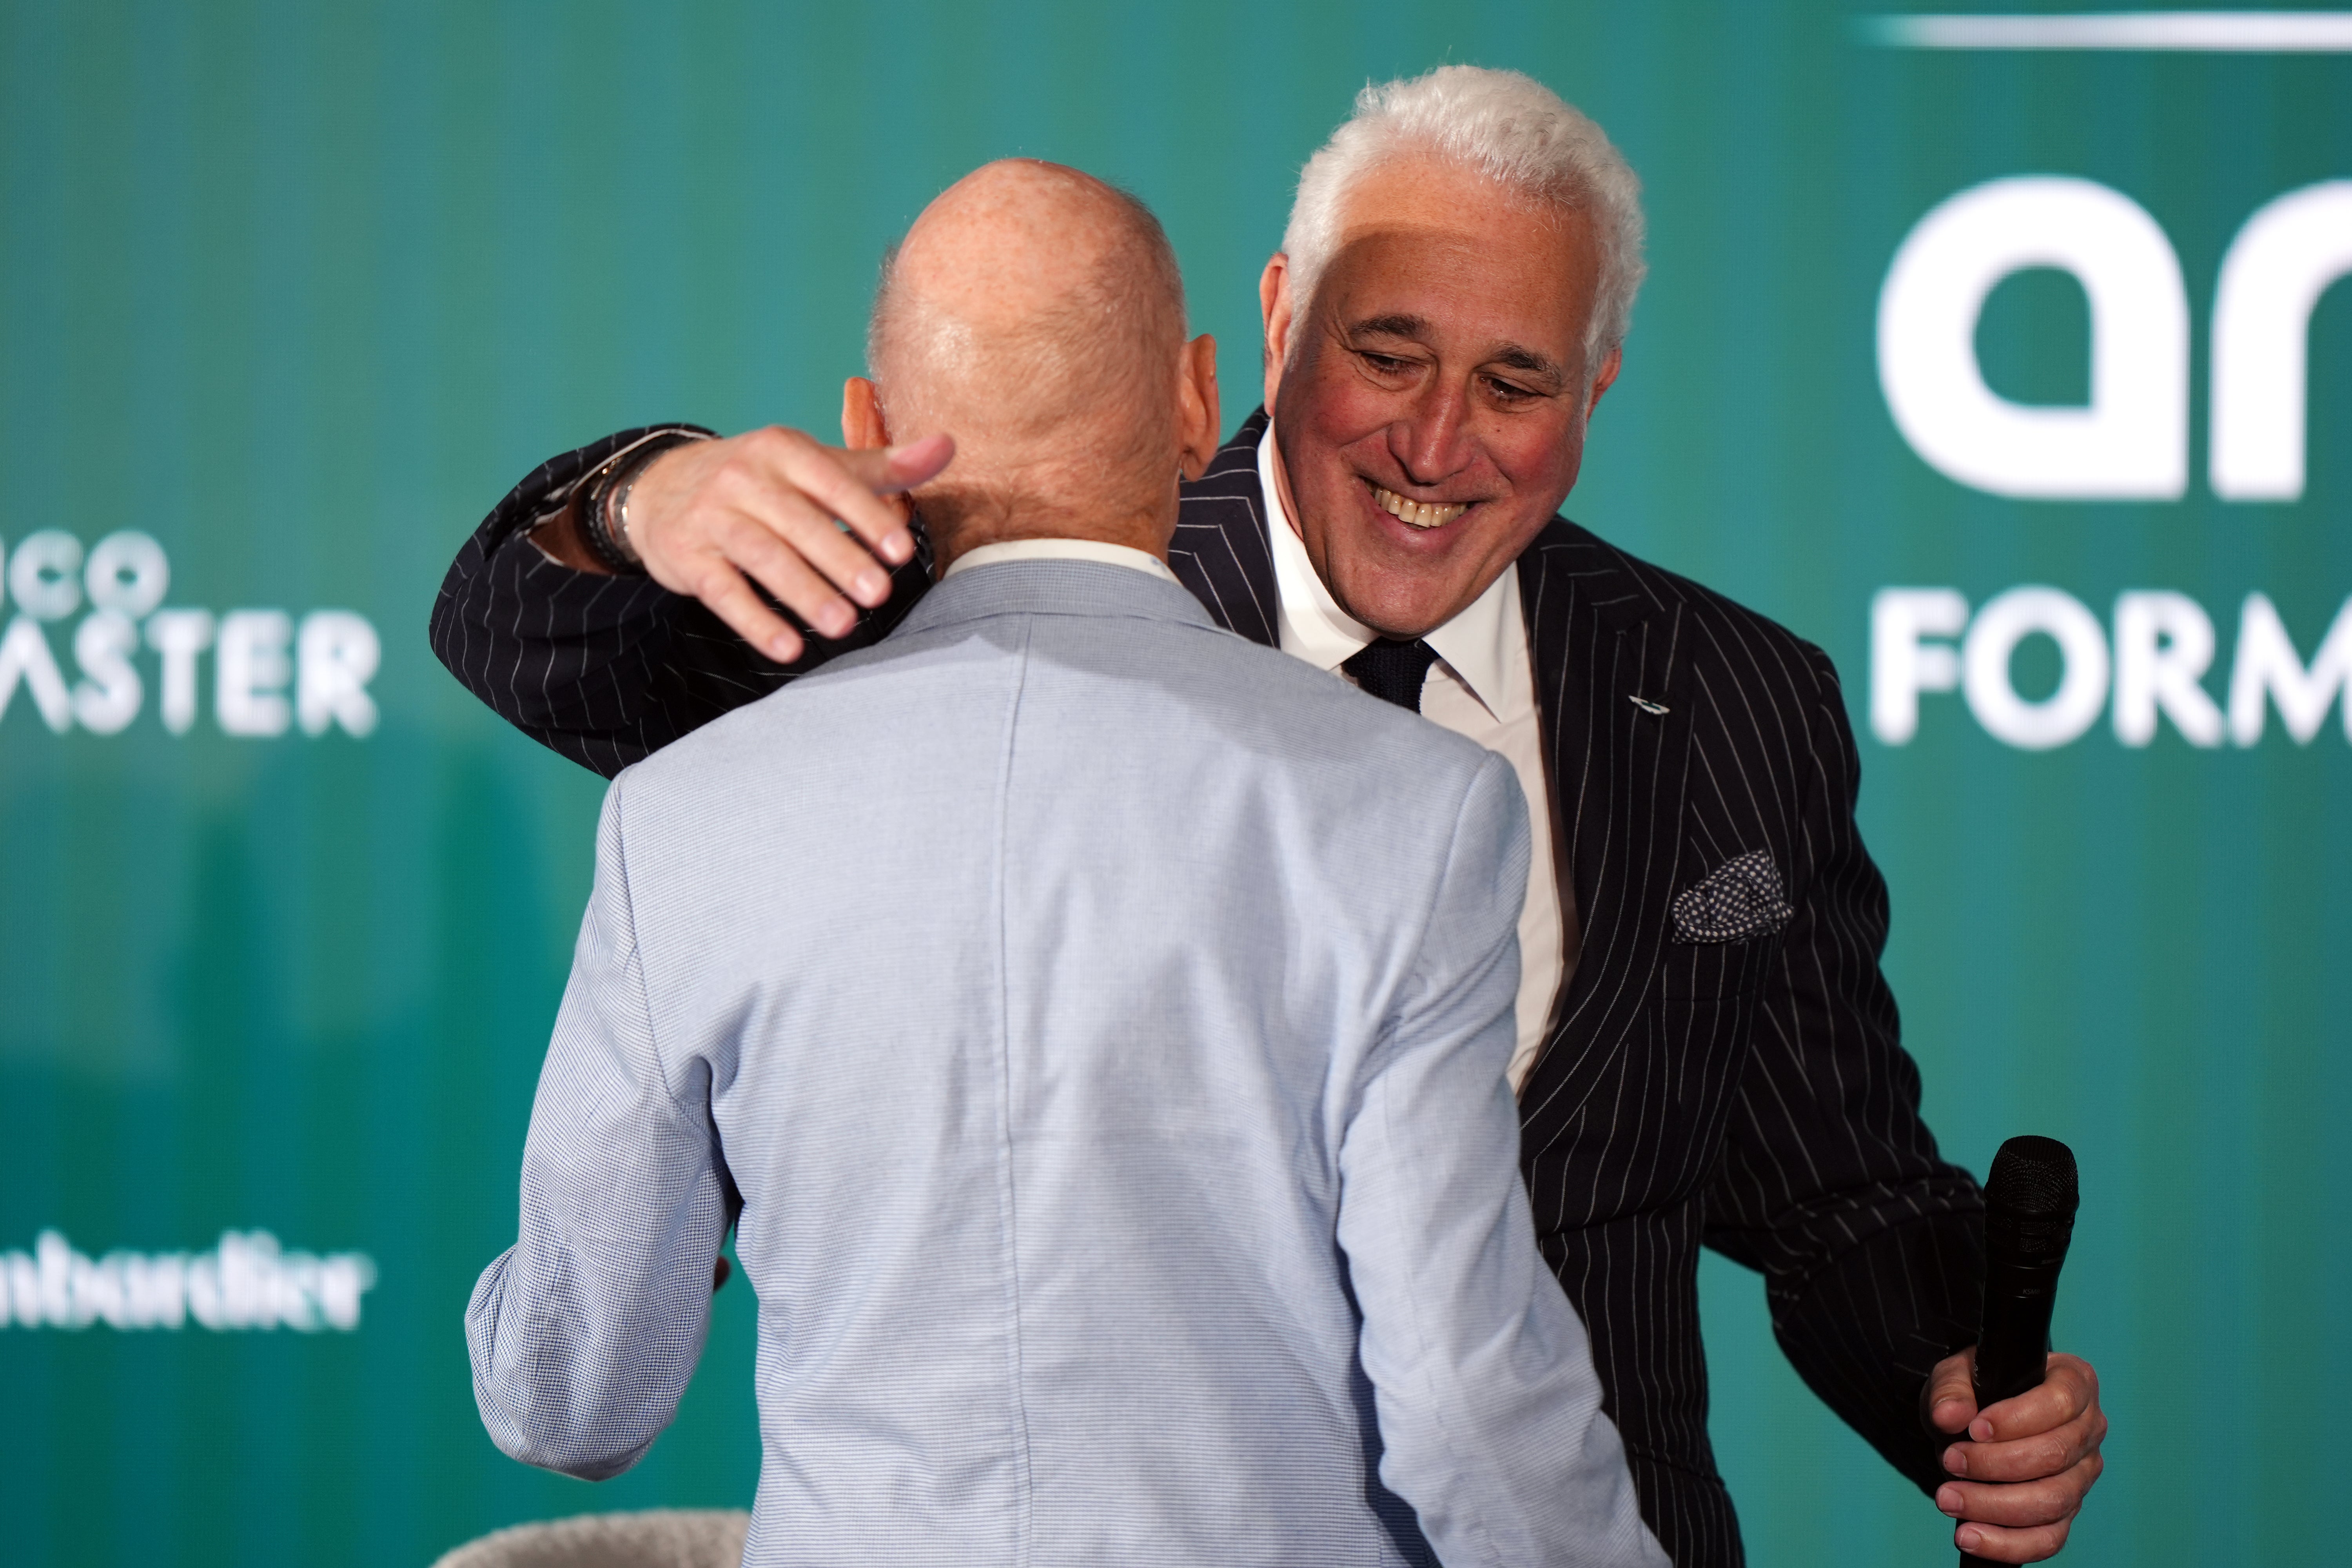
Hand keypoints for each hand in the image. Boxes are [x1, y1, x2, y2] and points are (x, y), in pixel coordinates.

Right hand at [618, 426, 953, 663]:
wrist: (659, 488)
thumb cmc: (759, 480)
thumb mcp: (815, 464)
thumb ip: (881, 466)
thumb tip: (948, 446)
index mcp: (782, 449)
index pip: (830, 481)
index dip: (867, 515)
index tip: (901, 551)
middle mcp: (743, 477)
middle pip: (798, 522)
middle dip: (840, 559)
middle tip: (880, 595)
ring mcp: (711, 516)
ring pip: (761, 555)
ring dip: (803, 592)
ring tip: (842, 625)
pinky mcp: (685, 555)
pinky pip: (722, 591)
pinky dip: (754, 620)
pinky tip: (786, 649)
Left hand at [1921, 1347, 2105, 1561]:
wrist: (1973, 1423)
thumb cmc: (1976, 1392)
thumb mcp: (1957, 1375)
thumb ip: (1951, 1390)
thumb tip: (1949, 1416)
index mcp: (2074, 1384)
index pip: (2059, 1403)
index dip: (2016, 1419)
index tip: (1974, 1429)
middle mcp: (2088, 1432)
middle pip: (2054, 1456)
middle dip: (1995, 1464)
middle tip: (1949, 1462)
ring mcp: (2081, 1477)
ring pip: (2051, 1502)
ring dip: (1994, 1505)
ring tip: (1948, 1499)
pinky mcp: (2065, 1513)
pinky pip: (2047, 1539)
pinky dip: (2007, 1543)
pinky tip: (1970, 1537)